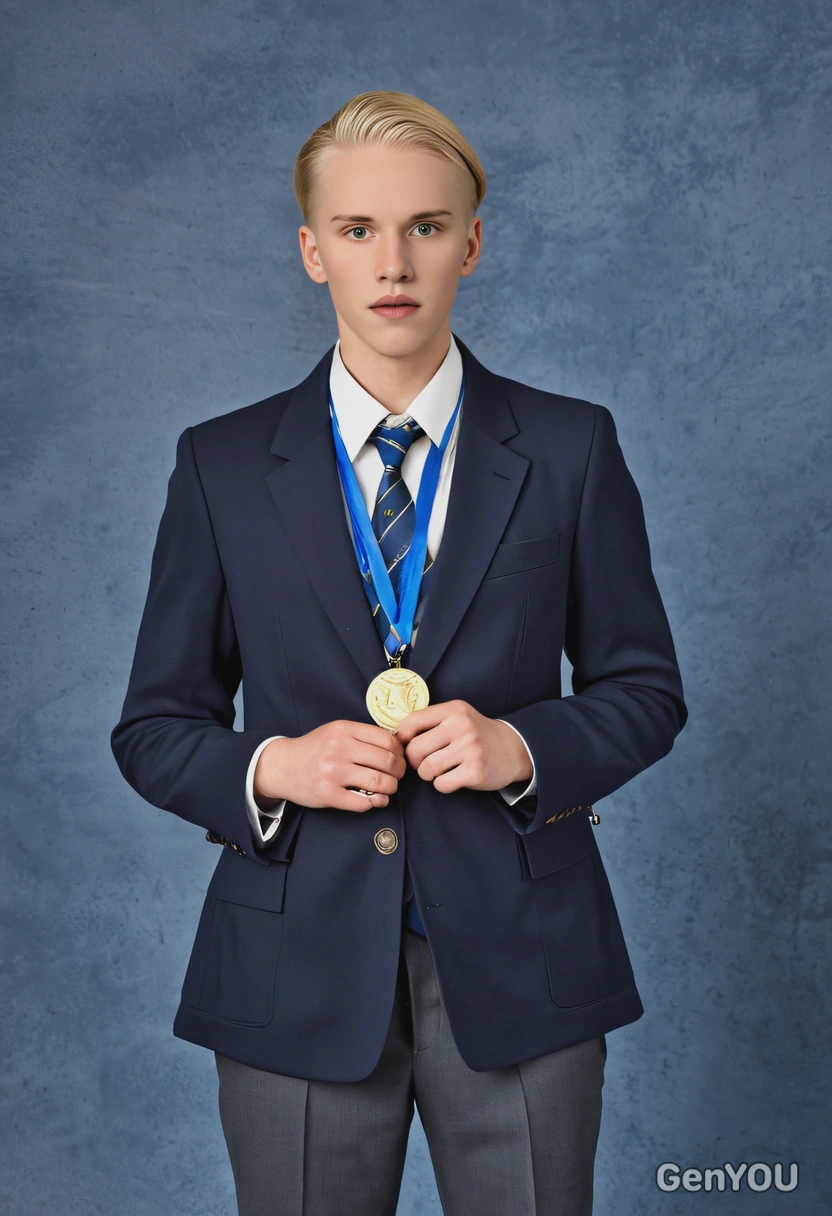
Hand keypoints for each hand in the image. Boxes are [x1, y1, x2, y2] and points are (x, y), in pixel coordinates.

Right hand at [253, 721, 406, 812]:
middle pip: (388, 761)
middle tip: (396, 776)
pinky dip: (373, 804)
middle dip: (399, 772)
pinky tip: (373, 800)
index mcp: (343, 730)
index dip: (400, 752)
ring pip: (379, 782)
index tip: (398, 758)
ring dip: (390, 789)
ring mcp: (333, 772)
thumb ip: (363, 736)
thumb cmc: (315, 749)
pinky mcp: (328, 794)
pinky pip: (362, 803)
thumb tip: (398, 748)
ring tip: (387, 789)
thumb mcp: (336, 732)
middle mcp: (339, 749)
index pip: (387, 740)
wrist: (282, 766)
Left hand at [393, 700, 532, 793]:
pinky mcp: (476, 771)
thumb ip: (430, 722)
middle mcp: (462, 726)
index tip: (406, 746)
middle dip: (415, 760)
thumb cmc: (476, 734)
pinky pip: (442, 784)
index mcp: (453, 710)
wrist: (513, 749)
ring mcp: (470, 749)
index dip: (401, 739)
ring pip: (426, 769)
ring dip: (428, 774)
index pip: (410, 723)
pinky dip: (443, 784)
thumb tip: (395, 737)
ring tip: (440, 769)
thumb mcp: (457, 716)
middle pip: (415, 749)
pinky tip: (453, 777)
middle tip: (425, 761)